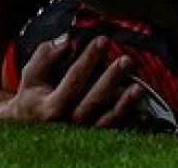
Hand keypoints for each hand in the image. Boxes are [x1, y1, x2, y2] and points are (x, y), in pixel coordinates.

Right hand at [2, 36, 142, 126]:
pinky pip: (117, 131)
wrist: (31, 125)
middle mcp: (68, 122)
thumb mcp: (32, 75)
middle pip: (93, 101)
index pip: (72, 80)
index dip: (88, 59)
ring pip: (107, 119)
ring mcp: (84, 133)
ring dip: (125, 103)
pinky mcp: (97, 137)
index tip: (103, 40)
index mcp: (51, 107)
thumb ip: (45, 56)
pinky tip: (145, 114)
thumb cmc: (35, 95)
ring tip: (140, 87)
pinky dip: (132, 124)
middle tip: (127, 60)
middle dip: (111, 79)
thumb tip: (66, 41)